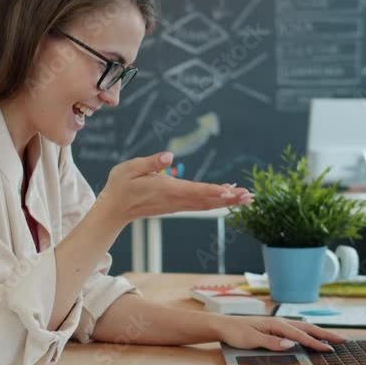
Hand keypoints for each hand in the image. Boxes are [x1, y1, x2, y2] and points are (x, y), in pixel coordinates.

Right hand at [96, 152, 252, 225]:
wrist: (114, 208)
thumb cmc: (121, 185)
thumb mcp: (130, 168)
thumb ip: (151, 163)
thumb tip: (169, 156)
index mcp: (167, 189)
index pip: (195, 190)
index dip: (214, 191)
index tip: (231, 192)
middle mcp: (176, 199)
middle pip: (207, 200)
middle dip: (230, 199)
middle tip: (250, 196)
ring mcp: (177, 204)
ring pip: (207, 203)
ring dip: (227, 201)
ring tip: (246, 197)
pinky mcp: (177, 204)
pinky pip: (201, 203)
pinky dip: (216, 200)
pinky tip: (227, 196)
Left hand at [212, 315, 345, 351]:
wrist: (223, 326)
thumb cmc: (236, 332)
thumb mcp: (252, 340)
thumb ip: (272, 342)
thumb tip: (291, 343)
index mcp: (276, 324)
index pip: (300, 335)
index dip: (315, 343)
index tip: (329, 349)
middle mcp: (279, 322)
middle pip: (307, 328)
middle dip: (325, 334)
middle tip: (342, 340)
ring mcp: (277, 324)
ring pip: (303, 327)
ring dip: (318, 332)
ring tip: (332, 338)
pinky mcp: (274, 327)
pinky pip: (296, 329)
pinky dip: (308, 332)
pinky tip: (311, 337)